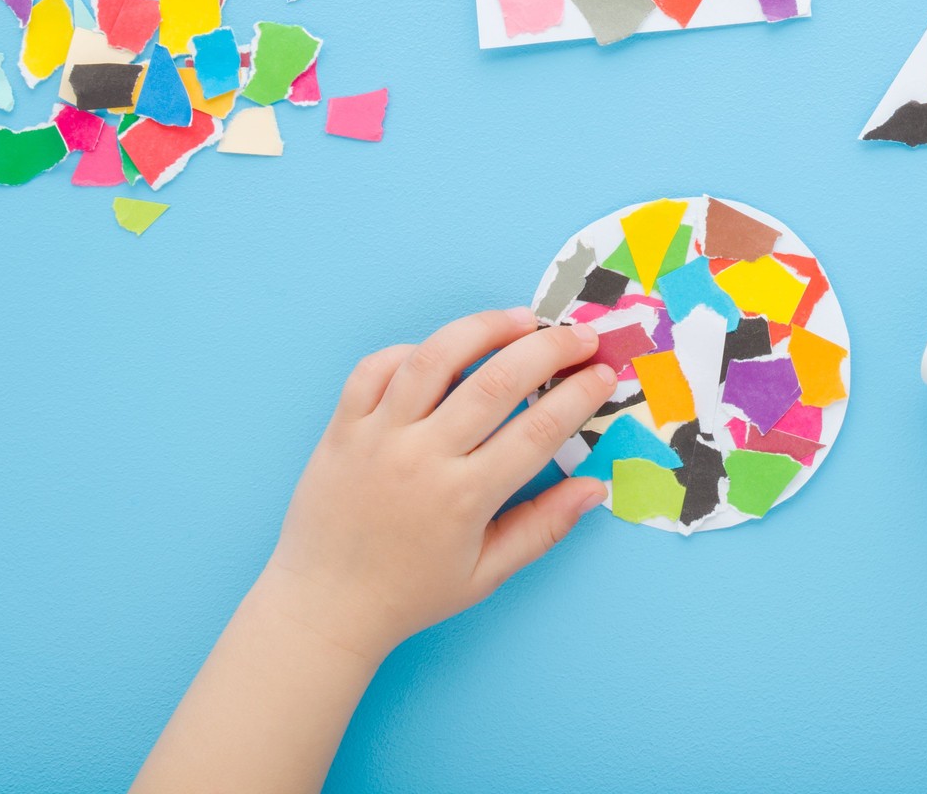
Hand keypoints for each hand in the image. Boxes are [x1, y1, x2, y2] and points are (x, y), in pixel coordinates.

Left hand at [254, 307, 615, 663]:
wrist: (322, 606)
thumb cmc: (410, 594)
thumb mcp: (486, 574)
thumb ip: (543, 528)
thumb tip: (595, 488)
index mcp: (463, 498)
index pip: (537, 430)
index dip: (578, 396)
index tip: (604, 373)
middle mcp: (421, 458)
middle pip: (496, 382)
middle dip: (549, 349)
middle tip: (580, 336)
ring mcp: (377, 437)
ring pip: (434, 359)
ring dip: (483, 329)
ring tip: (520, 319)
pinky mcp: (341, 428)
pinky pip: (374, 369)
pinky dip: (409, 350)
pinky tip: (443, 349)